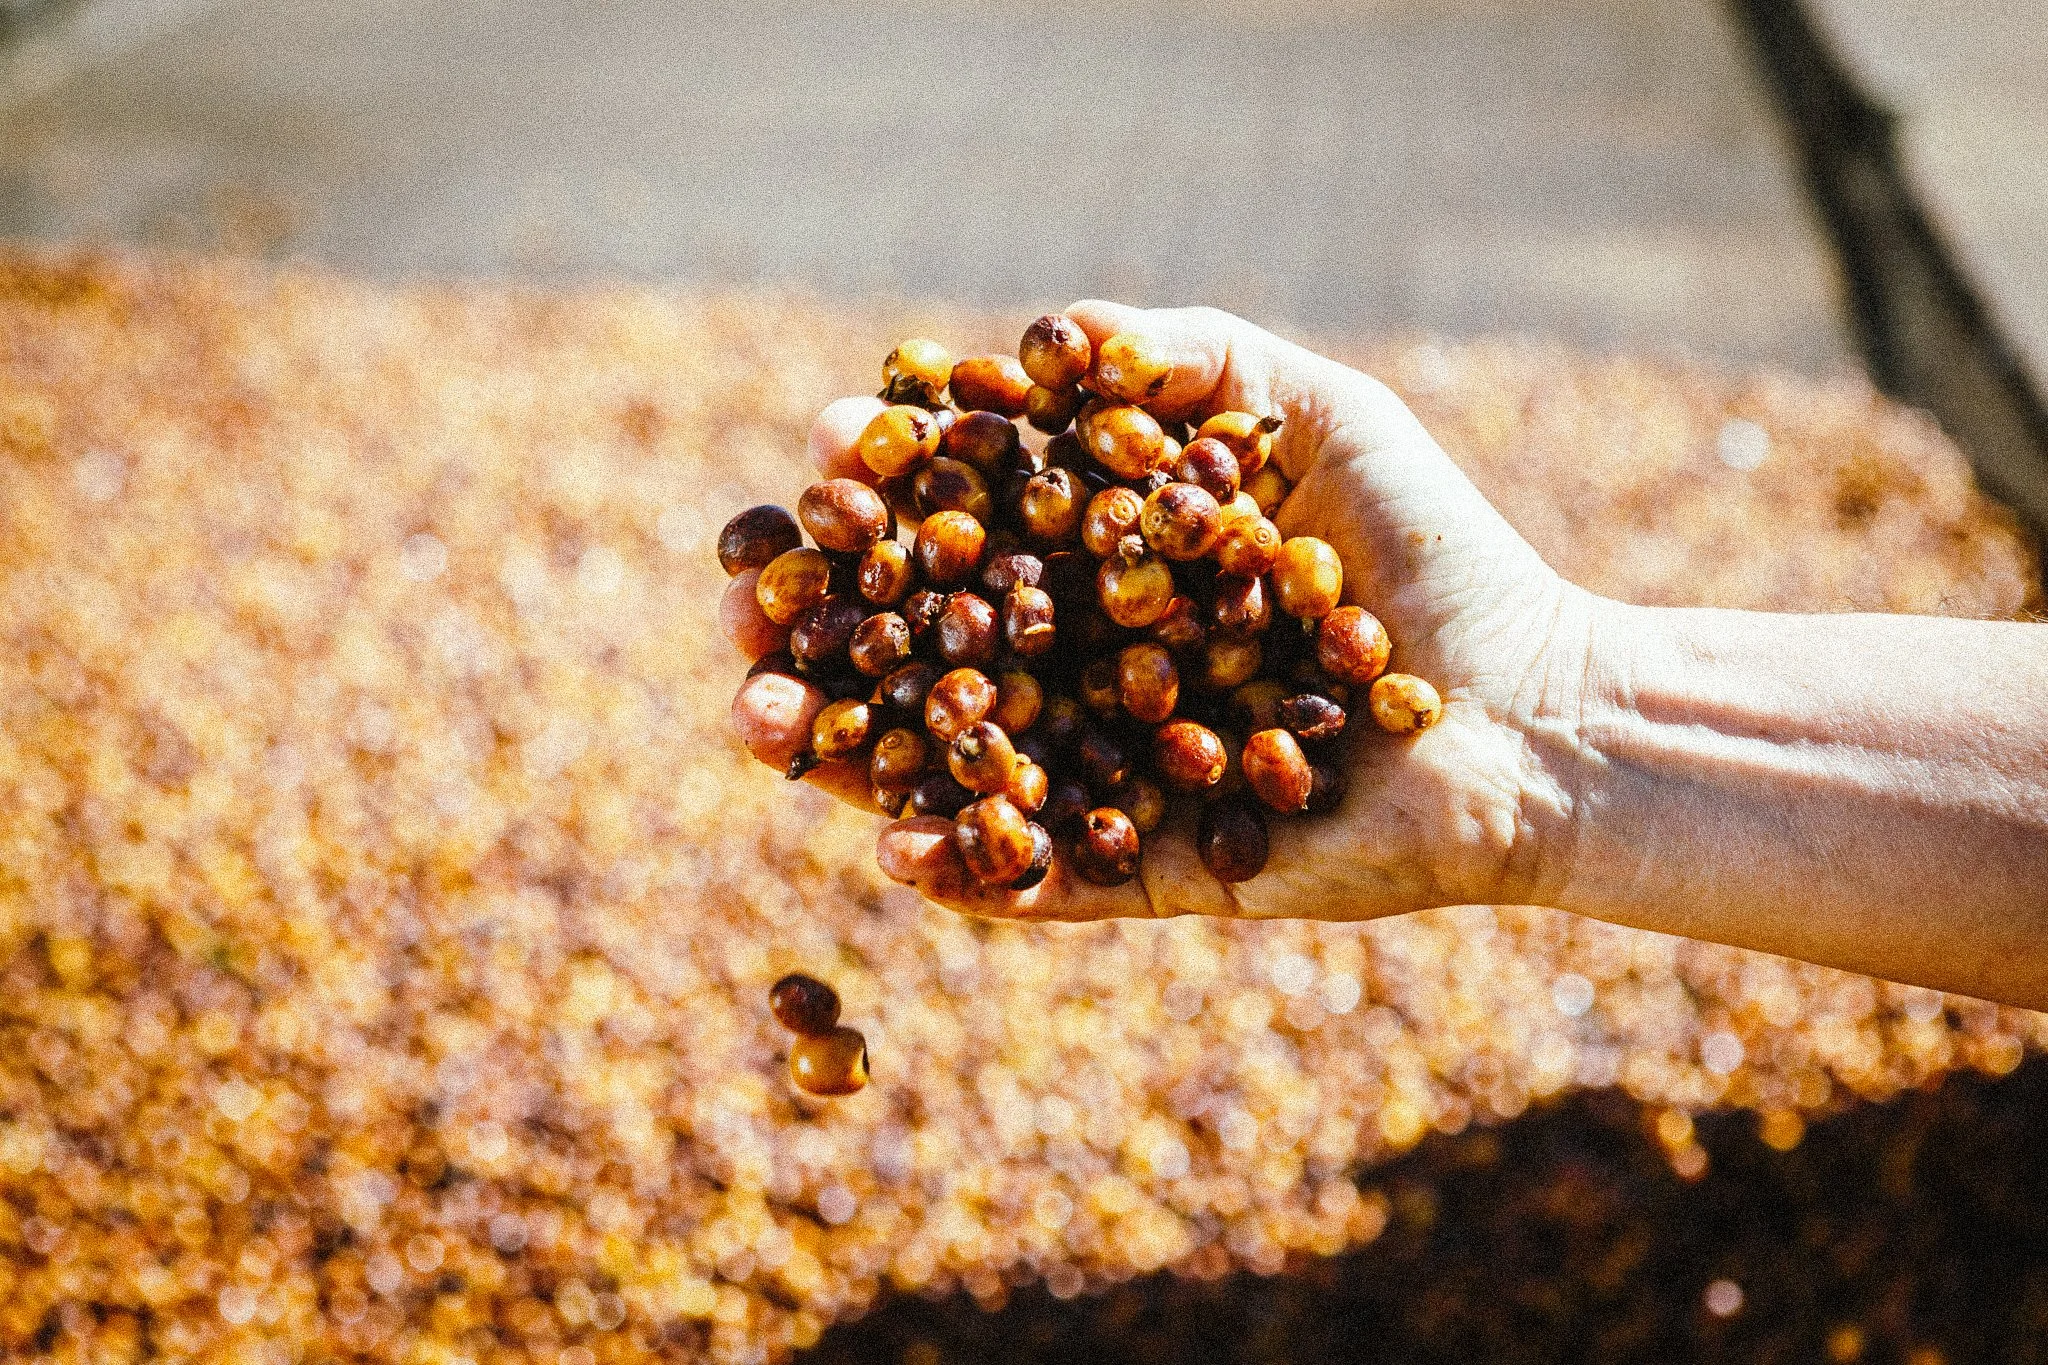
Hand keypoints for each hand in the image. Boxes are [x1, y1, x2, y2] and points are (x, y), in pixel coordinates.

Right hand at [736, 302, 1598, 922]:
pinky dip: (968, 871)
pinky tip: (894, 843)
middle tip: (747, 621)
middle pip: (922, 662)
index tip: (820, 459)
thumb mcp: (1310, 412)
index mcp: (1103, 574)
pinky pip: (1042, 883)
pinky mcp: (1151, 876)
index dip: (879, 505)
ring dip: (850, 757)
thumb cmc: (1429, 555)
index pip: (959, 538)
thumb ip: (1181, 361)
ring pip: (954, 774)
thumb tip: (1032, 336)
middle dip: (820, 641)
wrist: (1535, 710)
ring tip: (767, 729)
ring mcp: (1108, 781)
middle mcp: (1085, 677)